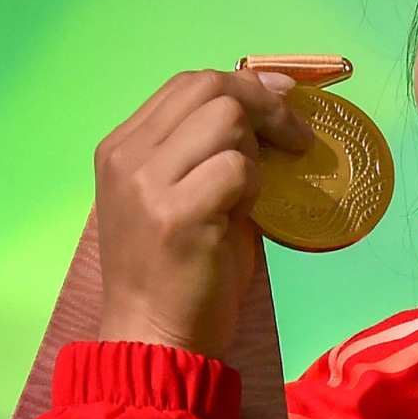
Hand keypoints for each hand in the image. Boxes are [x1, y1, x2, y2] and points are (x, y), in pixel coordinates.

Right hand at [94, 67, 313, 359]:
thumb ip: (211, 142)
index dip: (246, 82)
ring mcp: (146, 185)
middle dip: (265, 104)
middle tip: (295, 137)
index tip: (286, 97)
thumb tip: (268, 88)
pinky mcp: (174, 215)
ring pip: (226, 119)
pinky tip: (243, 215)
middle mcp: (126, 157)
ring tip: (251, 190)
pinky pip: (236, 168)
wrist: (155, 336)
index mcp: (123, 146)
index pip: (188, 82)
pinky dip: (253, 185)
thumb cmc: (180, 266)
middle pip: (209, 87)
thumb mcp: (185, 188)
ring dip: (255, 150)